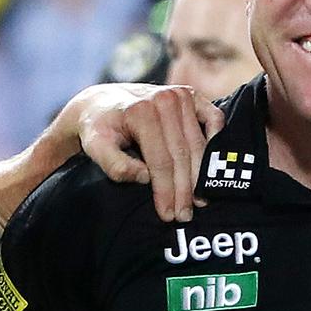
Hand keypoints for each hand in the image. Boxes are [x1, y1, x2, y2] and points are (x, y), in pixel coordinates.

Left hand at [68, 83, 223, 221]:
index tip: (167, 214)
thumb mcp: (95, 146)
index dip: (166, 190)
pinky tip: (211, 165)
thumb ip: (114, 164)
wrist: (102, 102)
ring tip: (198, 201)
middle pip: (182, 154)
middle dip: (184, 189)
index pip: (160, 160)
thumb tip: (144, 177)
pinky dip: (216, 141)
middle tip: (184, 215)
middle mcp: (164, 99)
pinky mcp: (191, 94)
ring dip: (200, 174)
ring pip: (198, 143)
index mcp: (141, 111)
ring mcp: (180, 95)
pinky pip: (214, 118)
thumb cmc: (99, 128)